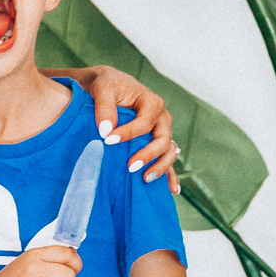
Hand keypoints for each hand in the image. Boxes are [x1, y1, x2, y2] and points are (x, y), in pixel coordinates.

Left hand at [76, 65, 180, 190]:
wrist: (110, 87)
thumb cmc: (107, 86)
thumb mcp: (103, 90)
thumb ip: (104, 107)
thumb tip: (105, 130)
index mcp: (152, 103)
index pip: (144, 123)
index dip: (128, 134)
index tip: (108, 141)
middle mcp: (162, 118)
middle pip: (163, 140)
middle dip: (148, 155)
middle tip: (130, 167)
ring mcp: (162, 131)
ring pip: (170, 151)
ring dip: (161, 167)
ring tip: (145, 178)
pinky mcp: (156, 142)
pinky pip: (167, 159)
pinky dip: (171, 175)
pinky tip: (172, 190)